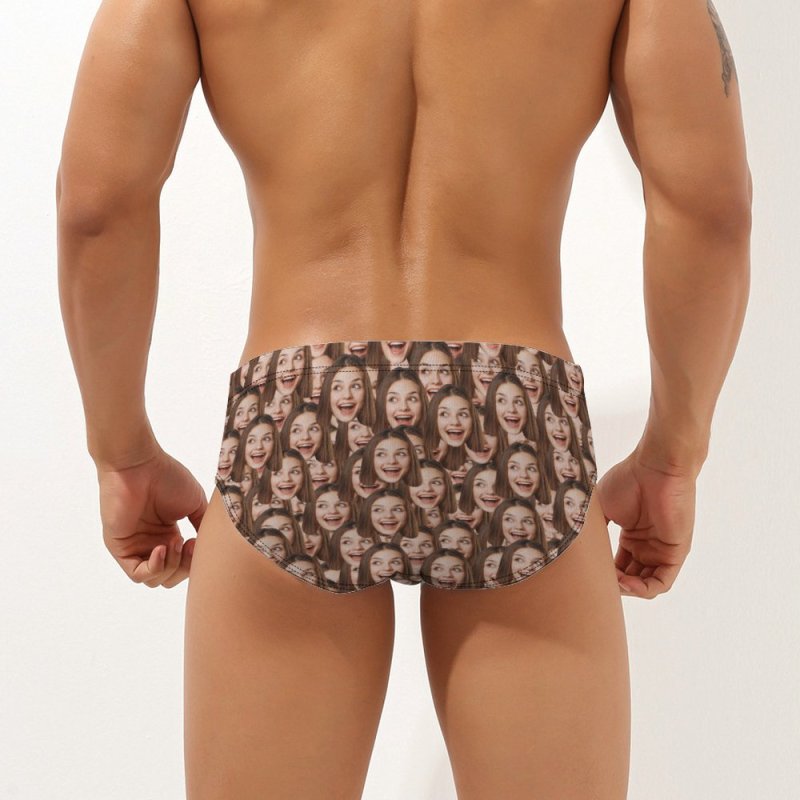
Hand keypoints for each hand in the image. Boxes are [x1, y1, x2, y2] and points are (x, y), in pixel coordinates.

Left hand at [96, 445, 207, 587]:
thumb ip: (204, 526)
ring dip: (171, 567)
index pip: (184, 565)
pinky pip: (138, 574)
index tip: (199, 541)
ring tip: (175, 542)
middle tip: (190, 545)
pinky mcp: (120, 548)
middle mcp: (152, 543)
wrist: (139, 464)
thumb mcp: (195, 503)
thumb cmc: (166, 476)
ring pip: (156, 580)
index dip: (195, 561)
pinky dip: (155, 568)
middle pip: (171, 577)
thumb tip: (212, 546)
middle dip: (185, 568)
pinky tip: (162, 548)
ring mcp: (135, 548)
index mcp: (168, 534)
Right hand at [594, 442, 696, 598]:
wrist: (656, 466)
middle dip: (613, 585)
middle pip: (630, 578)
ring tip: (610, 585)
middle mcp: (648, 545)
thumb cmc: (629, 479)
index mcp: (632, 535)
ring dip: (627, 590)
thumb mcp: (601, 508)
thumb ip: (592, 531)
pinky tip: (625, 584)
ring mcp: (662, 550)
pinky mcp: (676, 552)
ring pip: (645, 584)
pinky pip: (662, 582)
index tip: (587, 573)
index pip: (617, 566)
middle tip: (596, 582)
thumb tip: (571, 549)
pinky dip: (643, 589)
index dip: (603, 573)